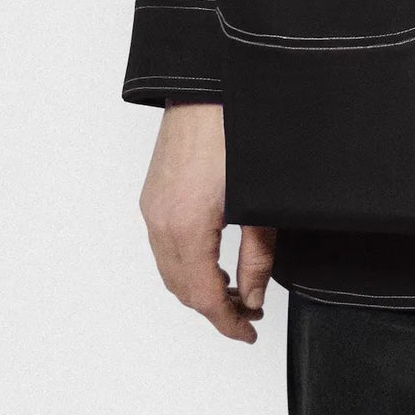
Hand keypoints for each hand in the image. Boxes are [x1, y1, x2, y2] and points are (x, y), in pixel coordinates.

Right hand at [139, 101, 276, 341]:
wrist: (208, 82)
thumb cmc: (238, 128)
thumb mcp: (261, 199)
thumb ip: (257, 255)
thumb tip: (252, 295)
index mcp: (187, 225)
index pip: (203, 296)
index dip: (227, 322)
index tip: (249, 331)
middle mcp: (161, 220)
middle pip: (182, 289)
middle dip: (213, 308)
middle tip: (246, 313)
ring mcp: (153, 206)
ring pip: (170, 269)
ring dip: (198, 287)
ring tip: (233, 289)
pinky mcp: (153, 193)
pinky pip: (163, 245)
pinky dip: (185, 263)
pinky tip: (212, 258)